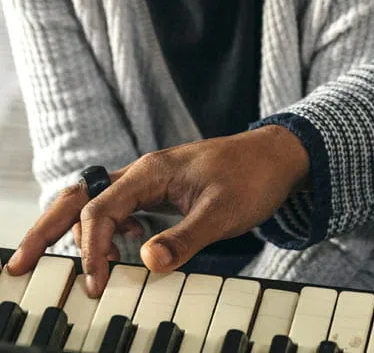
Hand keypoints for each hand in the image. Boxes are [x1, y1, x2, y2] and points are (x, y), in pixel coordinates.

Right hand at [7, 126, 309, 296]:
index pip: (101, 210)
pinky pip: (119, 212)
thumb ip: (184, 238)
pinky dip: (107, 234)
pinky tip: (118, 256)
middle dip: (47, 230)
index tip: (97, 284)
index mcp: (151, 171)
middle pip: (80, 197)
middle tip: (19, 265)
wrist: (277, 158)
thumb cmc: (252, 177)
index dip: (92, 249)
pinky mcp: (159, 194)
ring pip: (96, 204)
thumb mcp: (221, 212)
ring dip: (76, 233)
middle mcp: (142, 173)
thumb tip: (147, 263)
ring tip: (63, 267)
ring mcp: (149, 182)